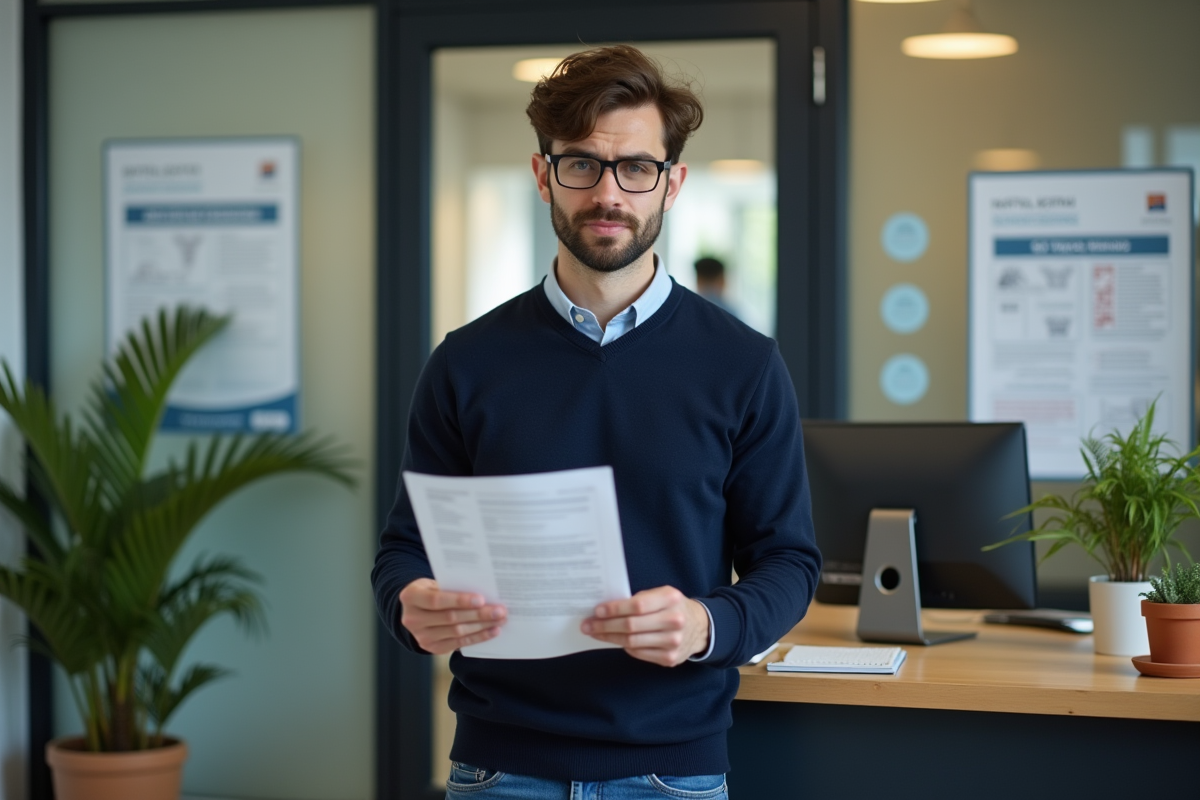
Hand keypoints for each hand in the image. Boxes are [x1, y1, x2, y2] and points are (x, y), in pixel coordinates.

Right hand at [398, 578, 506, 654]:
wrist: (416, 608)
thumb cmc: (430, 590)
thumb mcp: (434, 583)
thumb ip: (451, 587)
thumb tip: (484, 592)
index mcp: (411, 597)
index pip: (437, 600)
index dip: (459, 600)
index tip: (481, 599)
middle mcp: (412, 619)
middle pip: (450, 618)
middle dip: (478, 614)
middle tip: (500, 610)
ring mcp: (421, 636)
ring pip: (457, 632)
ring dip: (482, 626)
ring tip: (500, 620)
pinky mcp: (432, 648)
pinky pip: (459, 644)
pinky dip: (478, 637)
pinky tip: (492, 631)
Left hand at [581, 586, 709, 666]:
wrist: (700, 627)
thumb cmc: (674, 607)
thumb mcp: (662, 594)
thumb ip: (640, 599)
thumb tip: (607, 608)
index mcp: (671, 599)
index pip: (637, 605)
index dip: (614, 609)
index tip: (597, 611)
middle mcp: (674, 620)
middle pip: (631, 626)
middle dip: (605, 625)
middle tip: (588, 625)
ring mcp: (673, 642)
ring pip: (632, 641)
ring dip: (609, 637)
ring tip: (595, 633)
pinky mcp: (670, 658)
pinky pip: (638, 653)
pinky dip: (624, 646)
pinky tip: (615, 640)